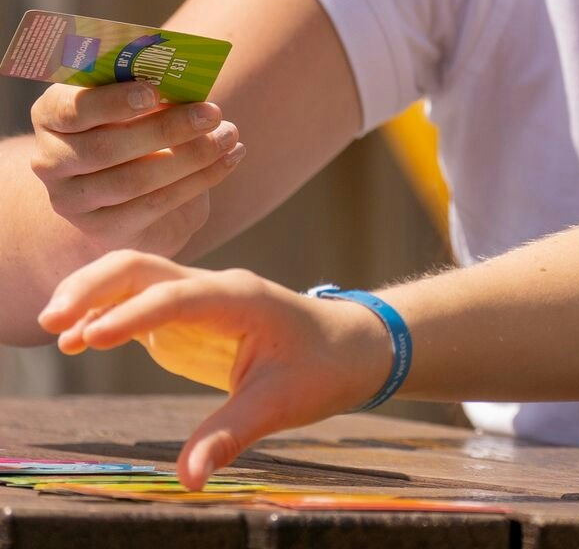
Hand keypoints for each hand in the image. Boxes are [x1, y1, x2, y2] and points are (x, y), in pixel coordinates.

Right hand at [28, 81, 244, 256]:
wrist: (136, 190)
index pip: (68, 108)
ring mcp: (72, 200)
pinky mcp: (103, 230)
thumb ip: (153, 89)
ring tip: (230, 137)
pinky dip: (198, 181)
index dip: (110, 101)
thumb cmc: (140, 127)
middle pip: (105, 148)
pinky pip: (154, 205)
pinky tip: (229, 160)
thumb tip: (192, 81)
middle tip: (212, 113)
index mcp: (53, 116)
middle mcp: (51, 160)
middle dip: (166, 129)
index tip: (154, 91)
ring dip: (190, 157)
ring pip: (132, 181)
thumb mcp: (140, 103)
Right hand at [37, 250, 390, 488]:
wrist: (354, 346)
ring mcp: (199, 299)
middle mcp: (214, 289)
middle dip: (93, 286)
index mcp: (239, 298)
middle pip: (141, 268)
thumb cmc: (324, 368)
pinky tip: (79, 340)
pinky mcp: (189, 317)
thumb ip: (230, 436)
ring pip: (134, 278)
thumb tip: (189, 480)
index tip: (89, 338)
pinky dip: (105, 313)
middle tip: (53, 323)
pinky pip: (139, 303)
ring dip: (92, 296)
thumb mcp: (281, 405)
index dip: (130, 315)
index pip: (173, 298)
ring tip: (58, 334)